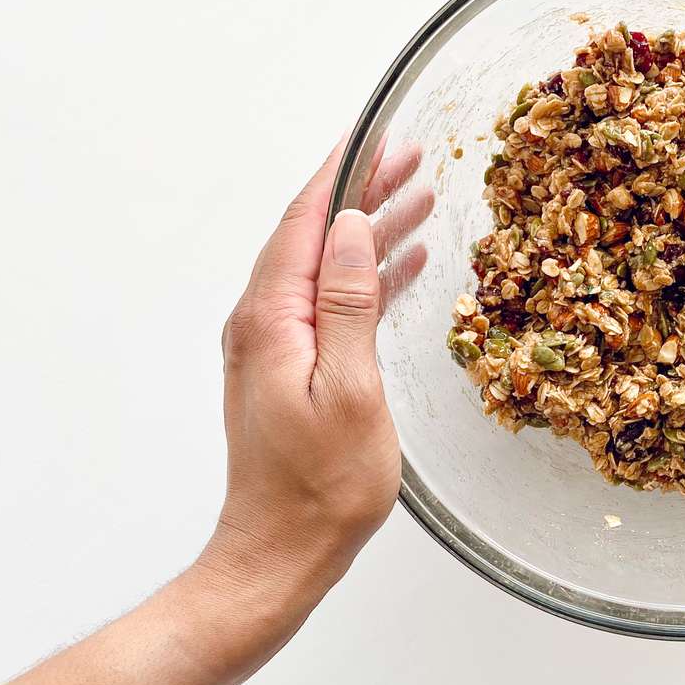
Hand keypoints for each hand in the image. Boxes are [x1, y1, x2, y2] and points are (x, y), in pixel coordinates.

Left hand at [205, 136, 432, 606]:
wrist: (280, 552)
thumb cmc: (320, 487)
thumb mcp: (350, 389)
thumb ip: (350, 304)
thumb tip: (354, 231)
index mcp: (272, 319)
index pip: (305, 222)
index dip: (341, 173)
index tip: (374, 133)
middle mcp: (264, 323)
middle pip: (317, 236)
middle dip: (364, 191)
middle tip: (412, 154)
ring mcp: (277, 346)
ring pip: (330, 266)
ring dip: (373, 230)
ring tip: (420, 195)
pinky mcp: (294, 368)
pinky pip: (335, 303)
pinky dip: (371, 277)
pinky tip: (403, 263)